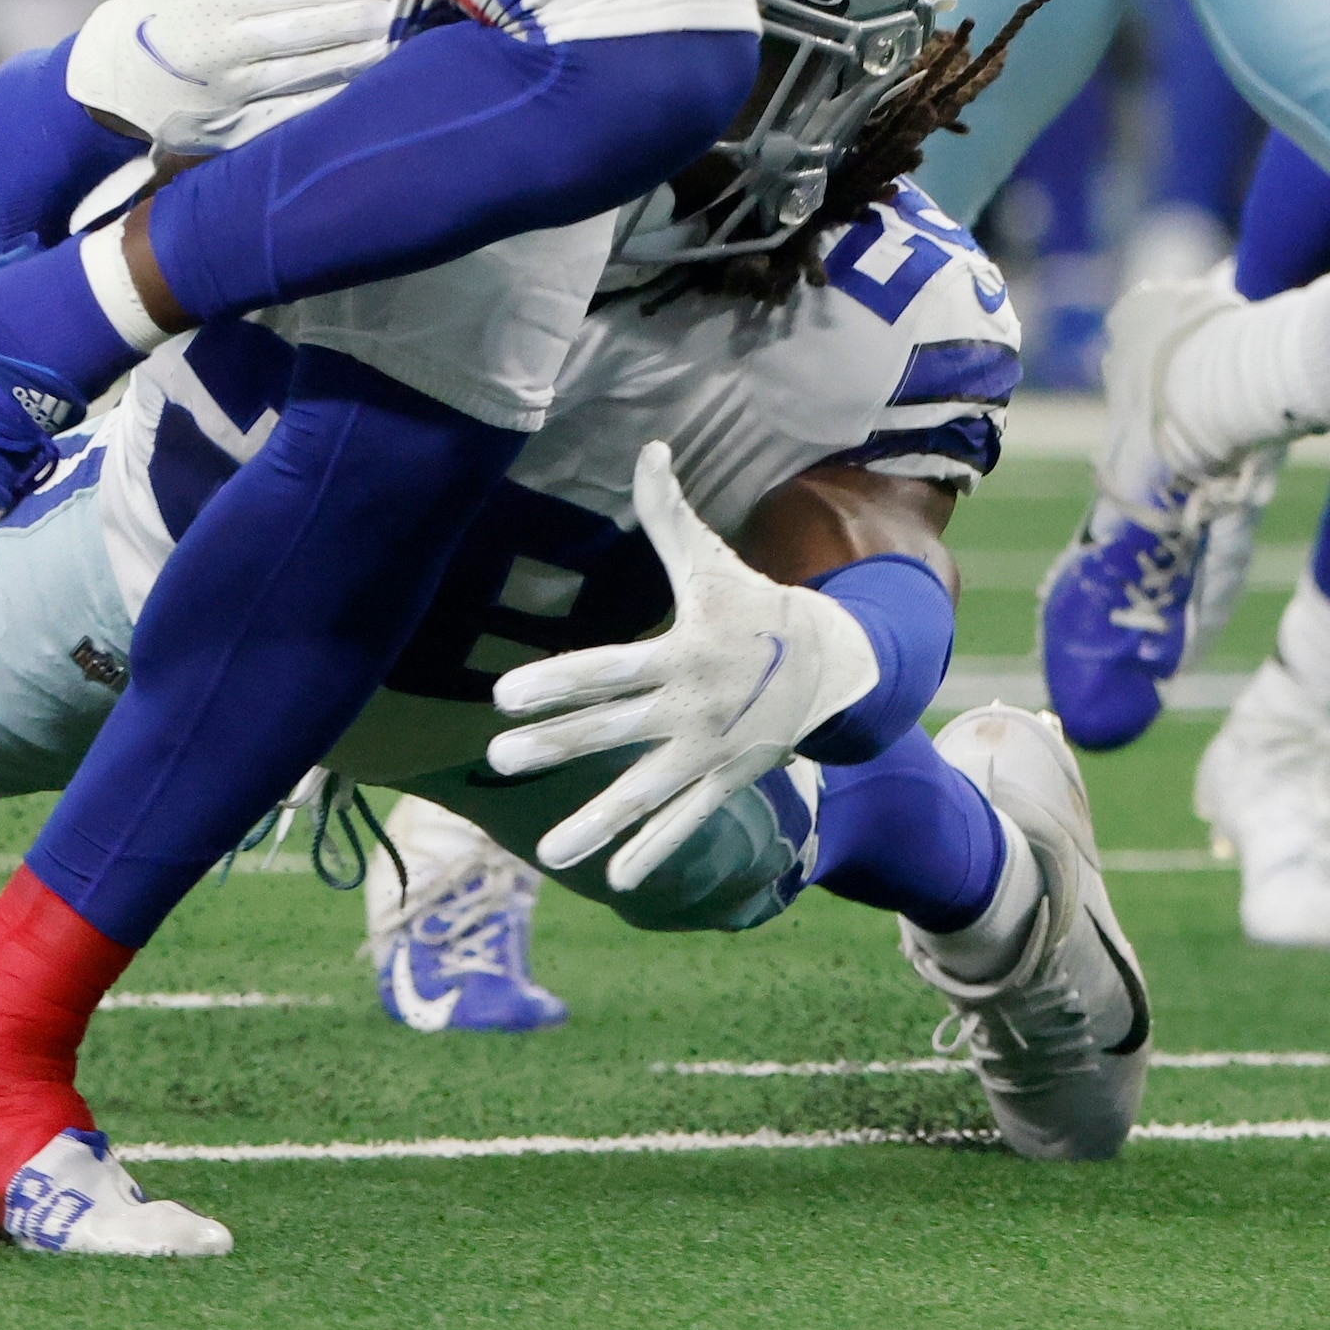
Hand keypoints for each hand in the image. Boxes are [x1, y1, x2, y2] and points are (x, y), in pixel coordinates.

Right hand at [63, 0, 399, 156]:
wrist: (122, 76)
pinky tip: (362, 81)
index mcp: (211, 5)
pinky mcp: (235, 132)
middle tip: (396, 6)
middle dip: (356, 20)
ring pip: (303, 77)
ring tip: (391, 38)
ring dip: (353, 58)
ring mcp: (229, 97)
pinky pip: (292, 116)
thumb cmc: (169, 1)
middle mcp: (221, 54)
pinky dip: (330, 98)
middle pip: (303, 36)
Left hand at [483, 442, 880, 893]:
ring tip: (548, 851)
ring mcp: (710, 751)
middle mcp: (691, 706)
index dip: (558, 681)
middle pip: (614, 730)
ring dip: (599, 823)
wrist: (831, 662)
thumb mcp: (712, 560)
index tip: (503, 695)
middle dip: (556, 746)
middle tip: (497, 758)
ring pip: (647, 792)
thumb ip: (669, 515)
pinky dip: (655, 850)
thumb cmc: (752, 604)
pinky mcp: (728, 781)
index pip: (607, 667)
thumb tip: (650, 448)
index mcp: (681, 651)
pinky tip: (616, 880)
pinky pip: (687, 822)